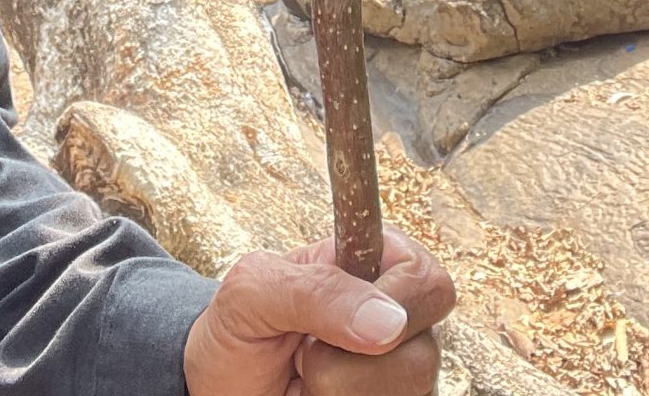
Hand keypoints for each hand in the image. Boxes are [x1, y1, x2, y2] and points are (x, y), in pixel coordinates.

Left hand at [184, 227, 455, 395]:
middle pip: (423, 351)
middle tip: (306, 352)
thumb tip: (390, 321)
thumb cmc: (239, 329)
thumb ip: (317, 290)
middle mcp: (399, 318)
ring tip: (308, 378)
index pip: (426, 280)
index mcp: (375, 265)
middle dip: (352, 362)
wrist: (221, 386)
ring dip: (340, 391)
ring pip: (409, 391)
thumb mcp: (254, 291)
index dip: (393, 304)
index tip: (340, 322)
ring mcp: (399, 370)